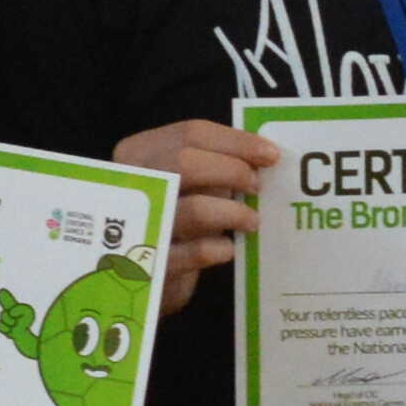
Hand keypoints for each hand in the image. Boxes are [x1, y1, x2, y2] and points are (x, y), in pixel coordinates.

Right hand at [118, 116, 275, 316]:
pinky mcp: (155, 266)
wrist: (140, 272)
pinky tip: (229, 248)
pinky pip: (193, 253)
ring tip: (252, 221)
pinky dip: (217, 248)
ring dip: (234, 212)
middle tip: (256, 186)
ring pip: (193, 209)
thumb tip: (265, 155)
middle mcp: (134, 184)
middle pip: (185, 162)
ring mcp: (141, 224)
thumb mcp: (188, 182)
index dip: (237, 142)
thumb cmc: (174, 216)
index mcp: (140, 153)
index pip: (191, 133)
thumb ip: (216, 163)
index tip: (271, 154)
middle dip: (232, 171)